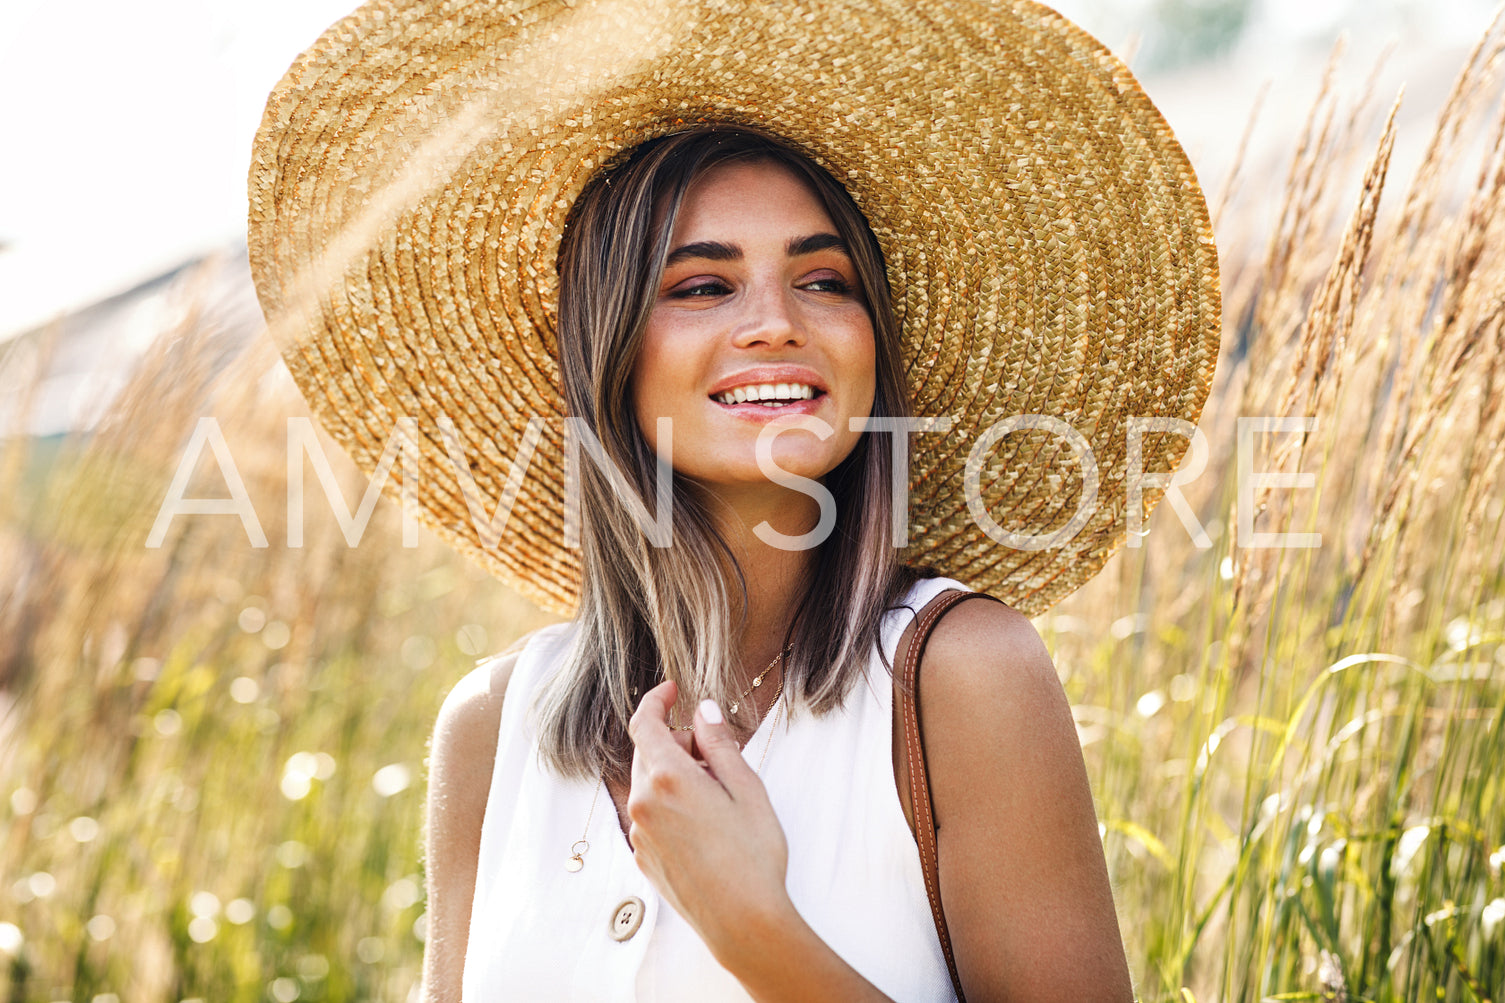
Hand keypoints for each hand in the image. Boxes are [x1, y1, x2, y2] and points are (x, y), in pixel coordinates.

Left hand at [626, 679, 792, 961]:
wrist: (743, 922)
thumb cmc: (753, 854)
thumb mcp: (746, 788)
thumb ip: (720, 743)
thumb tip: (703, 710)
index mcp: (667, 777)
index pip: (645, 722)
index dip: (656, 700)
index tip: (673, 690)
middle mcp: (643, 803)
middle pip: (647, 753)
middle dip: (676, 742)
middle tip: (716, 755)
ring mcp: (640, 835)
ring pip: (648, 785)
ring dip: (673, 775)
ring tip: (716, 795)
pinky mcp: (644, 860)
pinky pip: (651, 816)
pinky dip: (670, 805)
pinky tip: (704, 824)